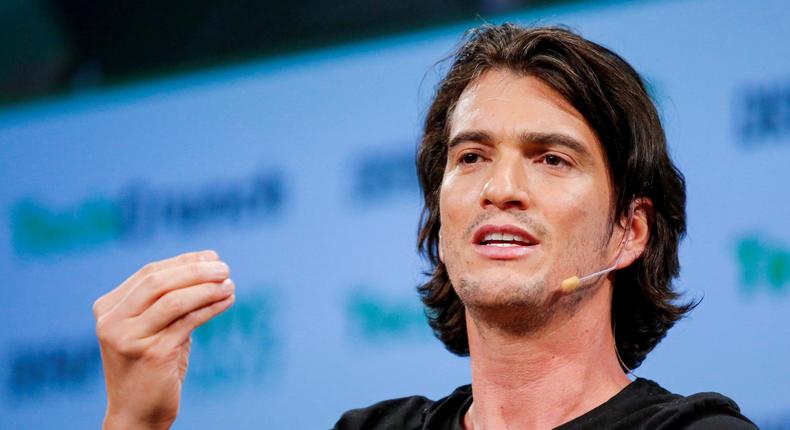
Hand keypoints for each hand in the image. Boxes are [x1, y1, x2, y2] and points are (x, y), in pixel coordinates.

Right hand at [93, 250, 234, 429]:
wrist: (137, 412)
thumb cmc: (150, 364)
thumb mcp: (154, 326)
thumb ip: (169, 297)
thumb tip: (209, 262)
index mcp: (108, 308)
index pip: (149, 273)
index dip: (184, 261)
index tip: (212, 257)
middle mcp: (112, 321)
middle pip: (159, 282)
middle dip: (195, 270)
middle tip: (224, 268)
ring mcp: (129, 338)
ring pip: (174, 300)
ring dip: (207, 288)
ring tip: (230, 283)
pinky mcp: (151, 354)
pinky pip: (188, 322)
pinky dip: (211, 307)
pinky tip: (227, 301)